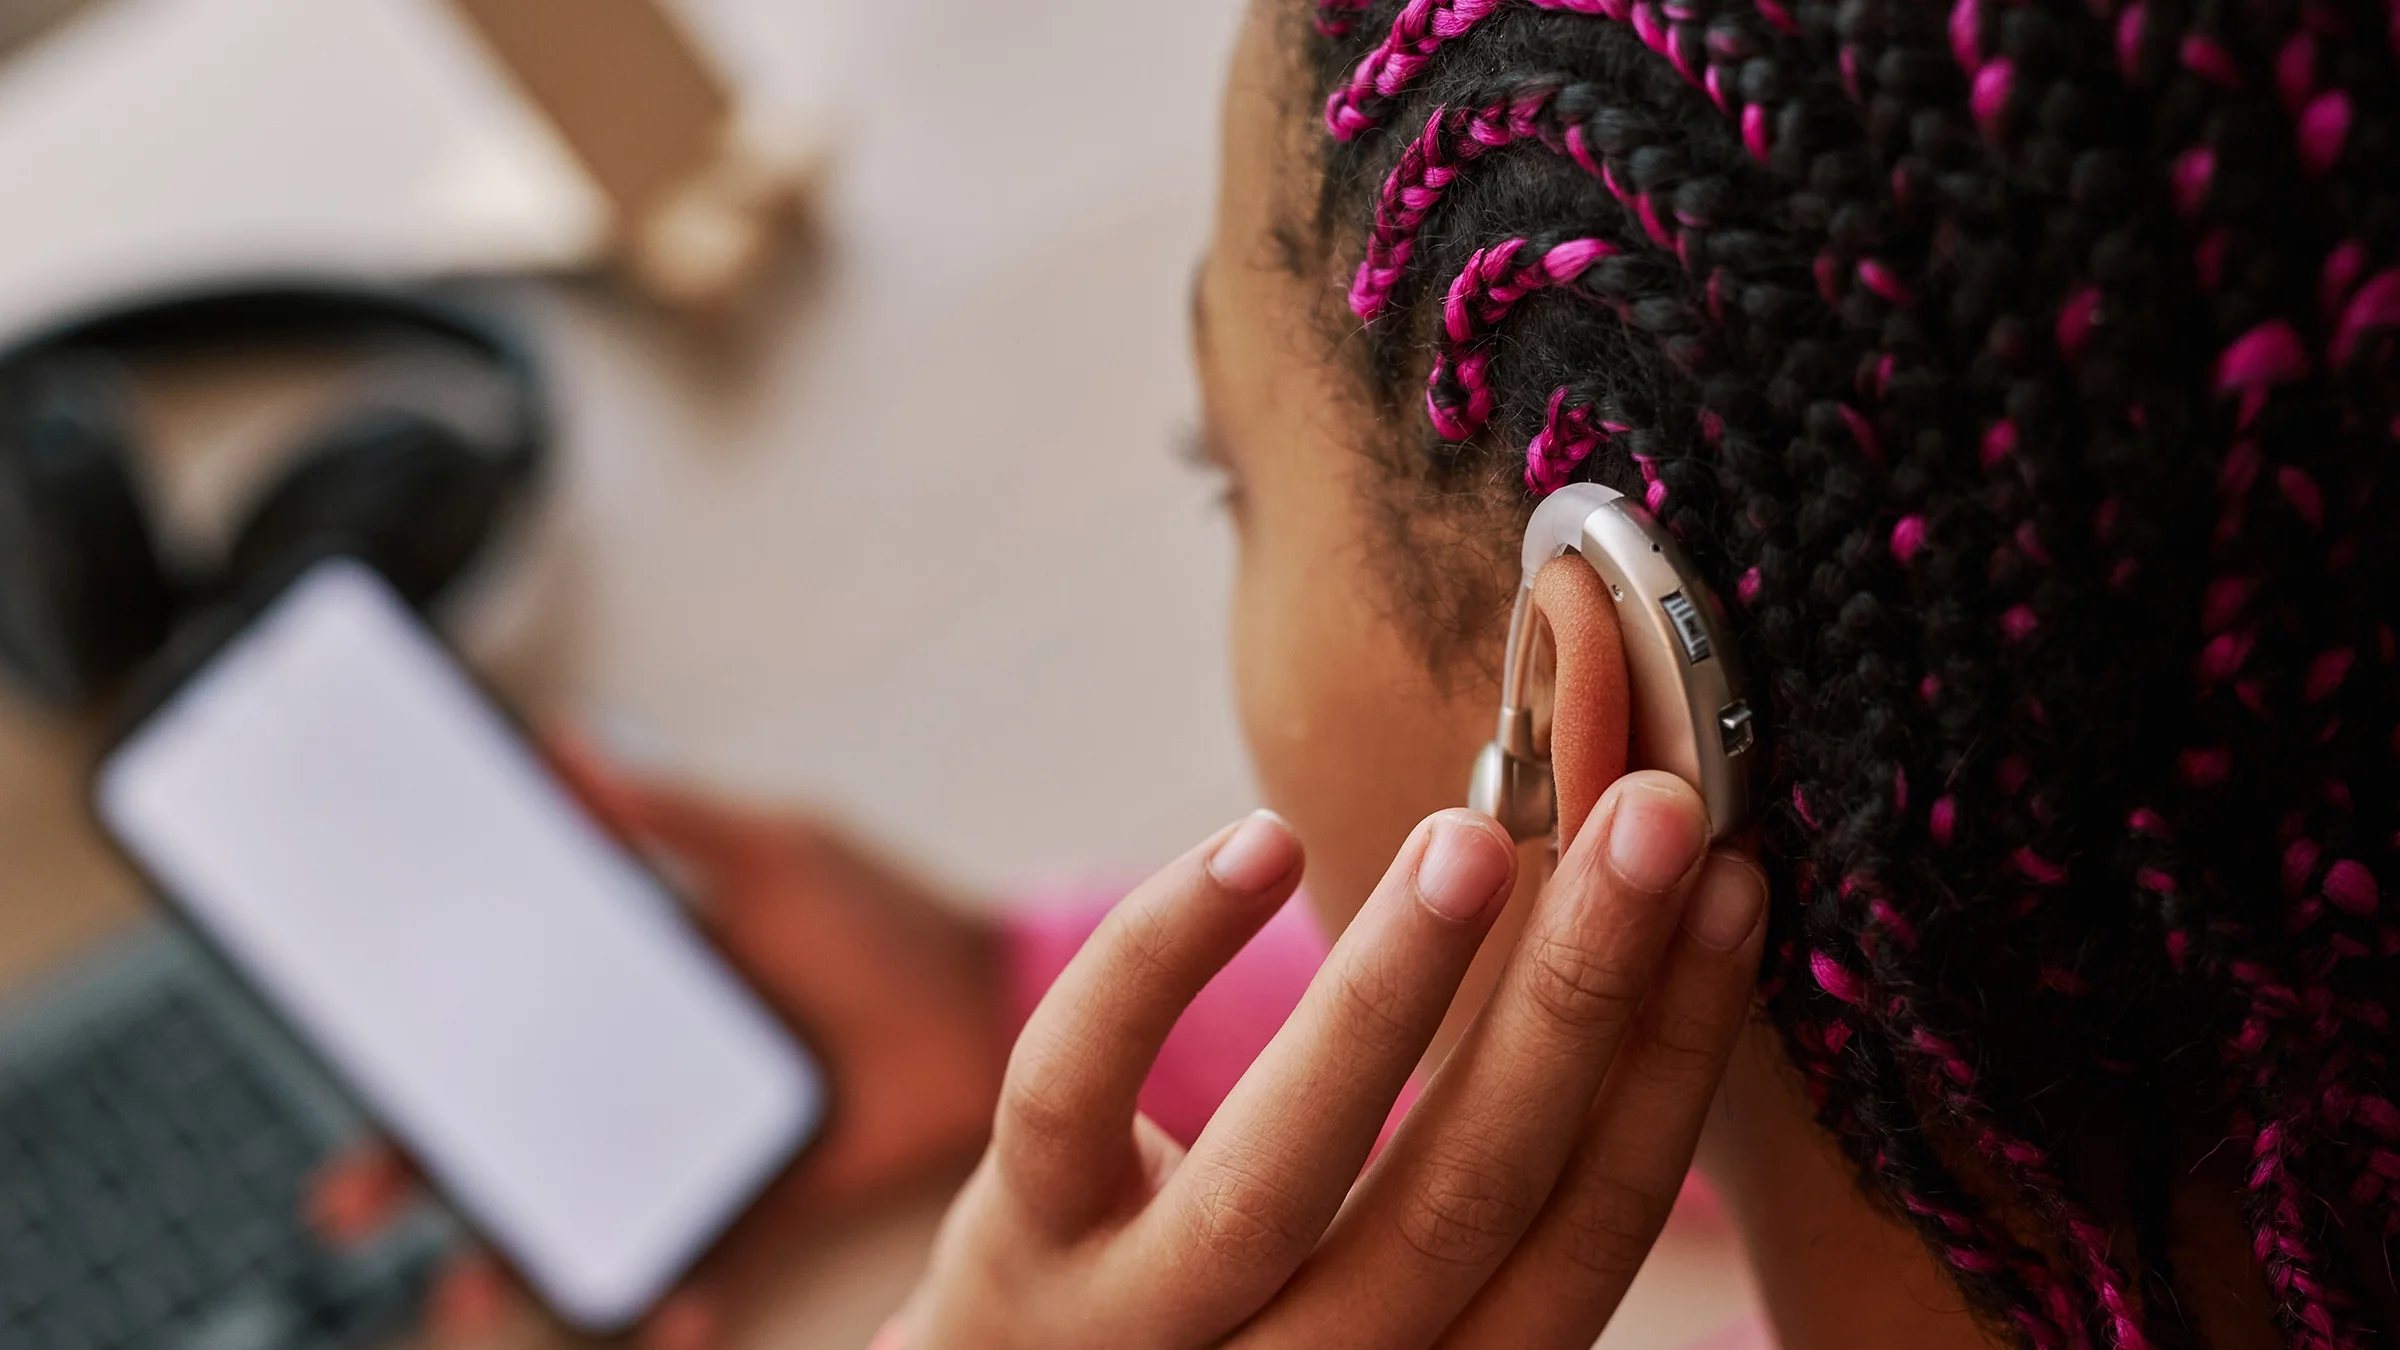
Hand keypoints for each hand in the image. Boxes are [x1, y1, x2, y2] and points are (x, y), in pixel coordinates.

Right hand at [308, 729, 1010, 1348]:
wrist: (992, 999)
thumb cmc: (879, 914)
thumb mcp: (769, 851)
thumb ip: (668, 813)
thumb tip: (562, 740)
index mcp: (630, 987)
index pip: (493, 1019)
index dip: (417, 1049)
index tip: (348, 1065)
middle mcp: (644, 1072)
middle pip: (505, 1131)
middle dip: (419, 1170)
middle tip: (349, 1200)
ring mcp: (697, 1143)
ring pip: (580, 1213)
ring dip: (515, 1263)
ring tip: (467, 1293)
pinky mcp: (764, 1199)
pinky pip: (706, 1260)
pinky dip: (680, 1298)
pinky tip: (673, 1314)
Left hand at [892, 772, 1766, 1348]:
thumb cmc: (1236, 1321)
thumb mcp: (1369, 1298)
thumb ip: (1470, 1189)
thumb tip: (1611, 948)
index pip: (1585, 1237)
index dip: (1673, 1063)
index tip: (1736, 894)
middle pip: (1464, 1201)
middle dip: (1574, 998)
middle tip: (1652, 818)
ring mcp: (1140, 1329)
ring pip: (1281, 1168)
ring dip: (1395, 987)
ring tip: (1473, 835)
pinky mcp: (1013, 1246)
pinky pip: (1072, 1089)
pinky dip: (1160, 956)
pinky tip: (1260, 847)